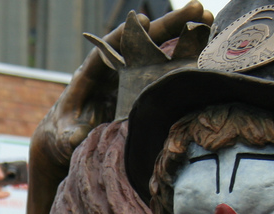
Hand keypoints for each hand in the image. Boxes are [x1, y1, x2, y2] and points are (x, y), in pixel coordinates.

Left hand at [33, 1, 212, 176]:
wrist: (69, 140)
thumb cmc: (61, 135)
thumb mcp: (63, 137)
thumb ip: (69, 135)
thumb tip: (76, 136)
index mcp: (92, 73)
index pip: (110, 47)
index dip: (127, 35)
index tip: (143, 22)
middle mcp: (115, 69)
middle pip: (143, 40)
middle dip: (168, 24)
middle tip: (197, 8)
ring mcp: (133, 78)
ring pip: (160, 51)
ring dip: (186, 35)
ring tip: (210, 21)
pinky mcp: (145, 90)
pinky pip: (168, 71)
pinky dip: (187, 61)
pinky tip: (211, 51)